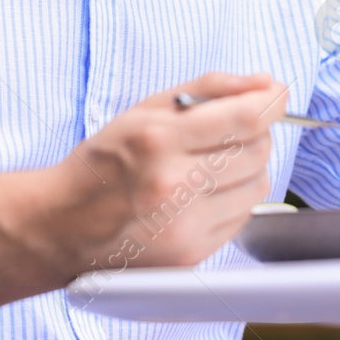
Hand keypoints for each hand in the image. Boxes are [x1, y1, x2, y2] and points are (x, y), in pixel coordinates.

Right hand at [44, 72, 286, 274]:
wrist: (63, 225)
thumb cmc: (104, 162)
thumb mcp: (144, 109)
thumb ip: (208, 89)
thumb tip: (264, 84)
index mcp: (159, 139)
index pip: (244, 118)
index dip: (271, 102)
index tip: (275, 95)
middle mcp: (174, 184)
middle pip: (257, 150)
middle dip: (254, 132)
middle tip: (230, 129)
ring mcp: (184, 226)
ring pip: (258, 185)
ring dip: (248, 167)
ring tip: (213, 164)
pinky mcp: (190, 255)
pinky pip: (242, 218)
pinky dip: (235, 199)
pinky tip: (205, 193)